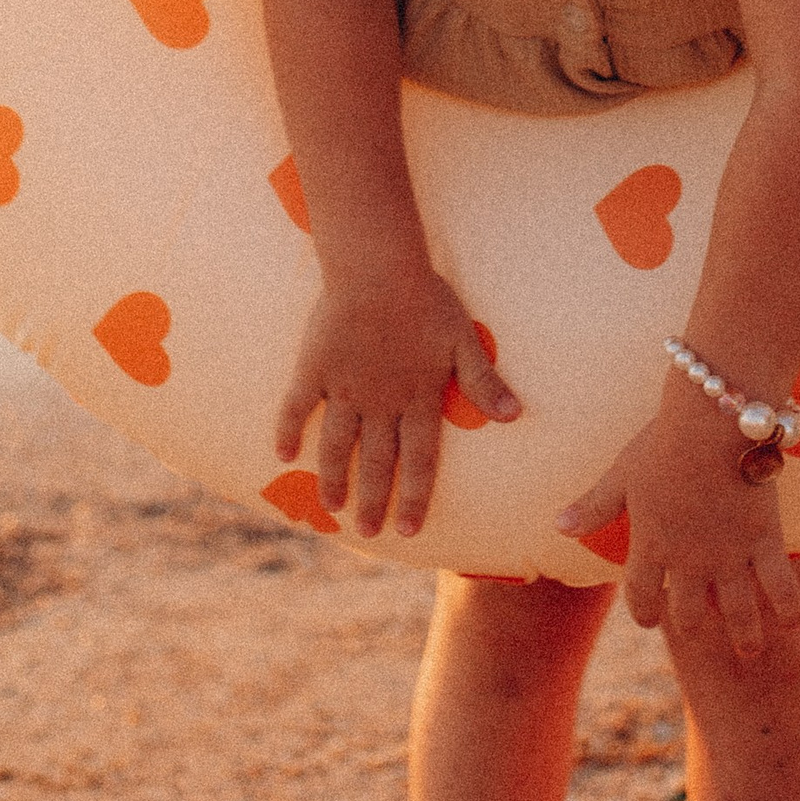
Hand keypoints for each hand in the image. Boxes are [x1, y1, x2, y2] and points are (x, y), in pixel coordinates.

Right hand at [275, 270, 519, 539]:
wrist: (378, 267)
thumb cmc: (427, 300)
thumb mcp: (463, 341)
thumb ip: (485, 382)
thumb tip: (517, 416)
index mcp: (418, 399)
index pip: (419, 461)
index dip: (414, 497)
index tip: (409, 530)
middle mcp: (380, 402)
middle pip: (377, 462)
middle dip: (373, 501)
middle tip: (369, 532)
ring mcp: (344, 388)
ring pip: (337, 445)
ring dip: (334, 478)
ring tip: (332, 507)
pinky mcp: (315, 368)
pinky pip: (296, 406)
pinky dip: (288, 431)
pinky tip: (282, 455)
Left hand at [558, 385, 799, 659]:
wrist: (711, 421)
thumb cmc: (662, 442)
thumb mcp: (622, 474)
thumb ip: (594, 507)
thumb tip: (558, 527)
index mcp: (651, 546)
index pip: (641, 597)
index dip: (644, 613)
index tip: (650, 620)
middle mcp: (689, 562)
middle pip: (688, 615)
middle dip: (692, 626)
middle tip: (701, 627)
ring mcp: (729, 555)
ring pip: (737, 615)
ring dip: (743, 636)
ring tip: (749, 648)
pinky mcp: (765, 541)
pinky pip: (780, 588)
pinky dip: (787, 610)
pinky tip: (791, 623)